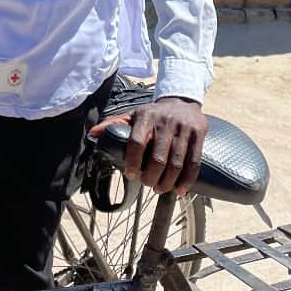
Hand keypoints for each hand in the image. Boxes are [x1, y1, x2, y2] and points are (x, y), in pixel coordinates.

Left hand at [90, 97, 207, 195]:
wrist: (182, 100)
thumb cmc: (154, 114)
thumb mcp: (133, 115)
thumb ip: (115, 124)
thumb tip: (92, 133)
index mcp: (145, 116)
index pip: (136, 142)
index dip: (132, 162)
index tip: (130, 174)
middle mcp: (165, 121)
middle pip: (158, 157)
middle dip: (151, 177)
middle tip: (147, 184)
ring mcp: (184, 128)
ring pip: (176, 163)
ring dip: (167, 182)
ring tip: (160, 189)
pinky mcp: (199, 135)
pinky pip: (194, 162)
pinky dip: (187, 180)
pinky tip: (180, 190)